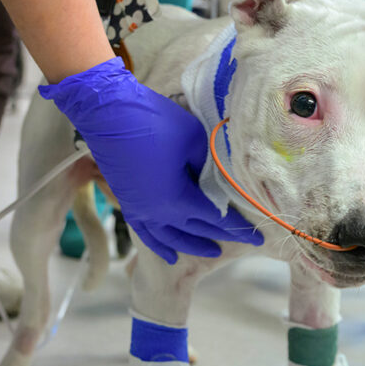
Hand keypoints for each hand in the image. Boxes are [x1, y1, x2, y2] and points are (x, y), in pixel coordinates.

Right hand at [40, 58, 263, 263]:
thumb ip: (212, 164)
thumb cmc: (154, 122)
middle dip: (222, 237)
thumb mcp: (195, 140)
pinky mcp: (128, 203)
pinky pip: (146, 233)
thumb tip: (223, 177)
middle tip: (246, 243)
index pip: (216, 219)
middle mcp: (158, 213)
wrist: (106, 112)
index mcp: (177, 200)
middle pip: (197, 230)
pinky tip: (169, 254)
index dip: (238, 227)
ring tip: (212, 252)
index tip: (258, 236)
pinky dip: (159, 245)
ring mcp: (140, 210)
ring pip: (171, 238)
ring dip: (192, 245)